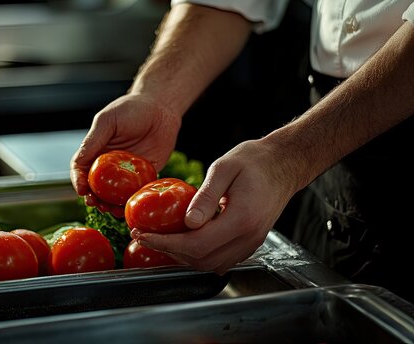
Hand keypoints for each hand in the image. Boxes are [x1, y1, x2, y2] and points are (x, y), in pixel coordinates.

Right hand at [70, 92, 181, 195]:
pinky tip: (131, 206)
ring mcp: (127, 172)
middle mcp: (110, 165)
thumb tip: (78, 164)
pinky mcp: (146, 175)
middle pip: (97, 187)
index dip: (79, 181)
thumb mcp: (107, 121)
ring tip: (113, 210)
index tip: (82, 191)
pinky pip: (137, 191)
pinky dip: (133, 201)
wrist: (161, 107)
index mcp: (97, 151)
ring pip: (116, 194)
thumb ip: (93, 141)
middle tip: (97, 204)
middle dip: (94, 198)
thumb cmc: (132, 109)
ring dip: (112, 204)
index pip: (81, 170)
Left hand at [131, 139, 296, 274]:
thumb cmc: (254, 161)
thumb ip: (205, 196)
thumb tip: (188, 223)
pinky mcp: (250, 242)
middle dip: (170, 251)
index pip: (197, 244)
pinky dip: (199, 255)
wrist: (283, 165)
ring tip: (162, 239)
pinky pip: (221, 259)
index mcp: (242, 218)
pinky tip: (185, 240)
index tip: (143, 235)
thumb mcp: (224, 168)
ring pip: (211, 264)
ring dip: (184, 256)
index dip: (166, 243)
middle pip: (202, 260)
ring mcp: (251, 243)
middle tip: (146, 236)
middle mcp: (248, 237)